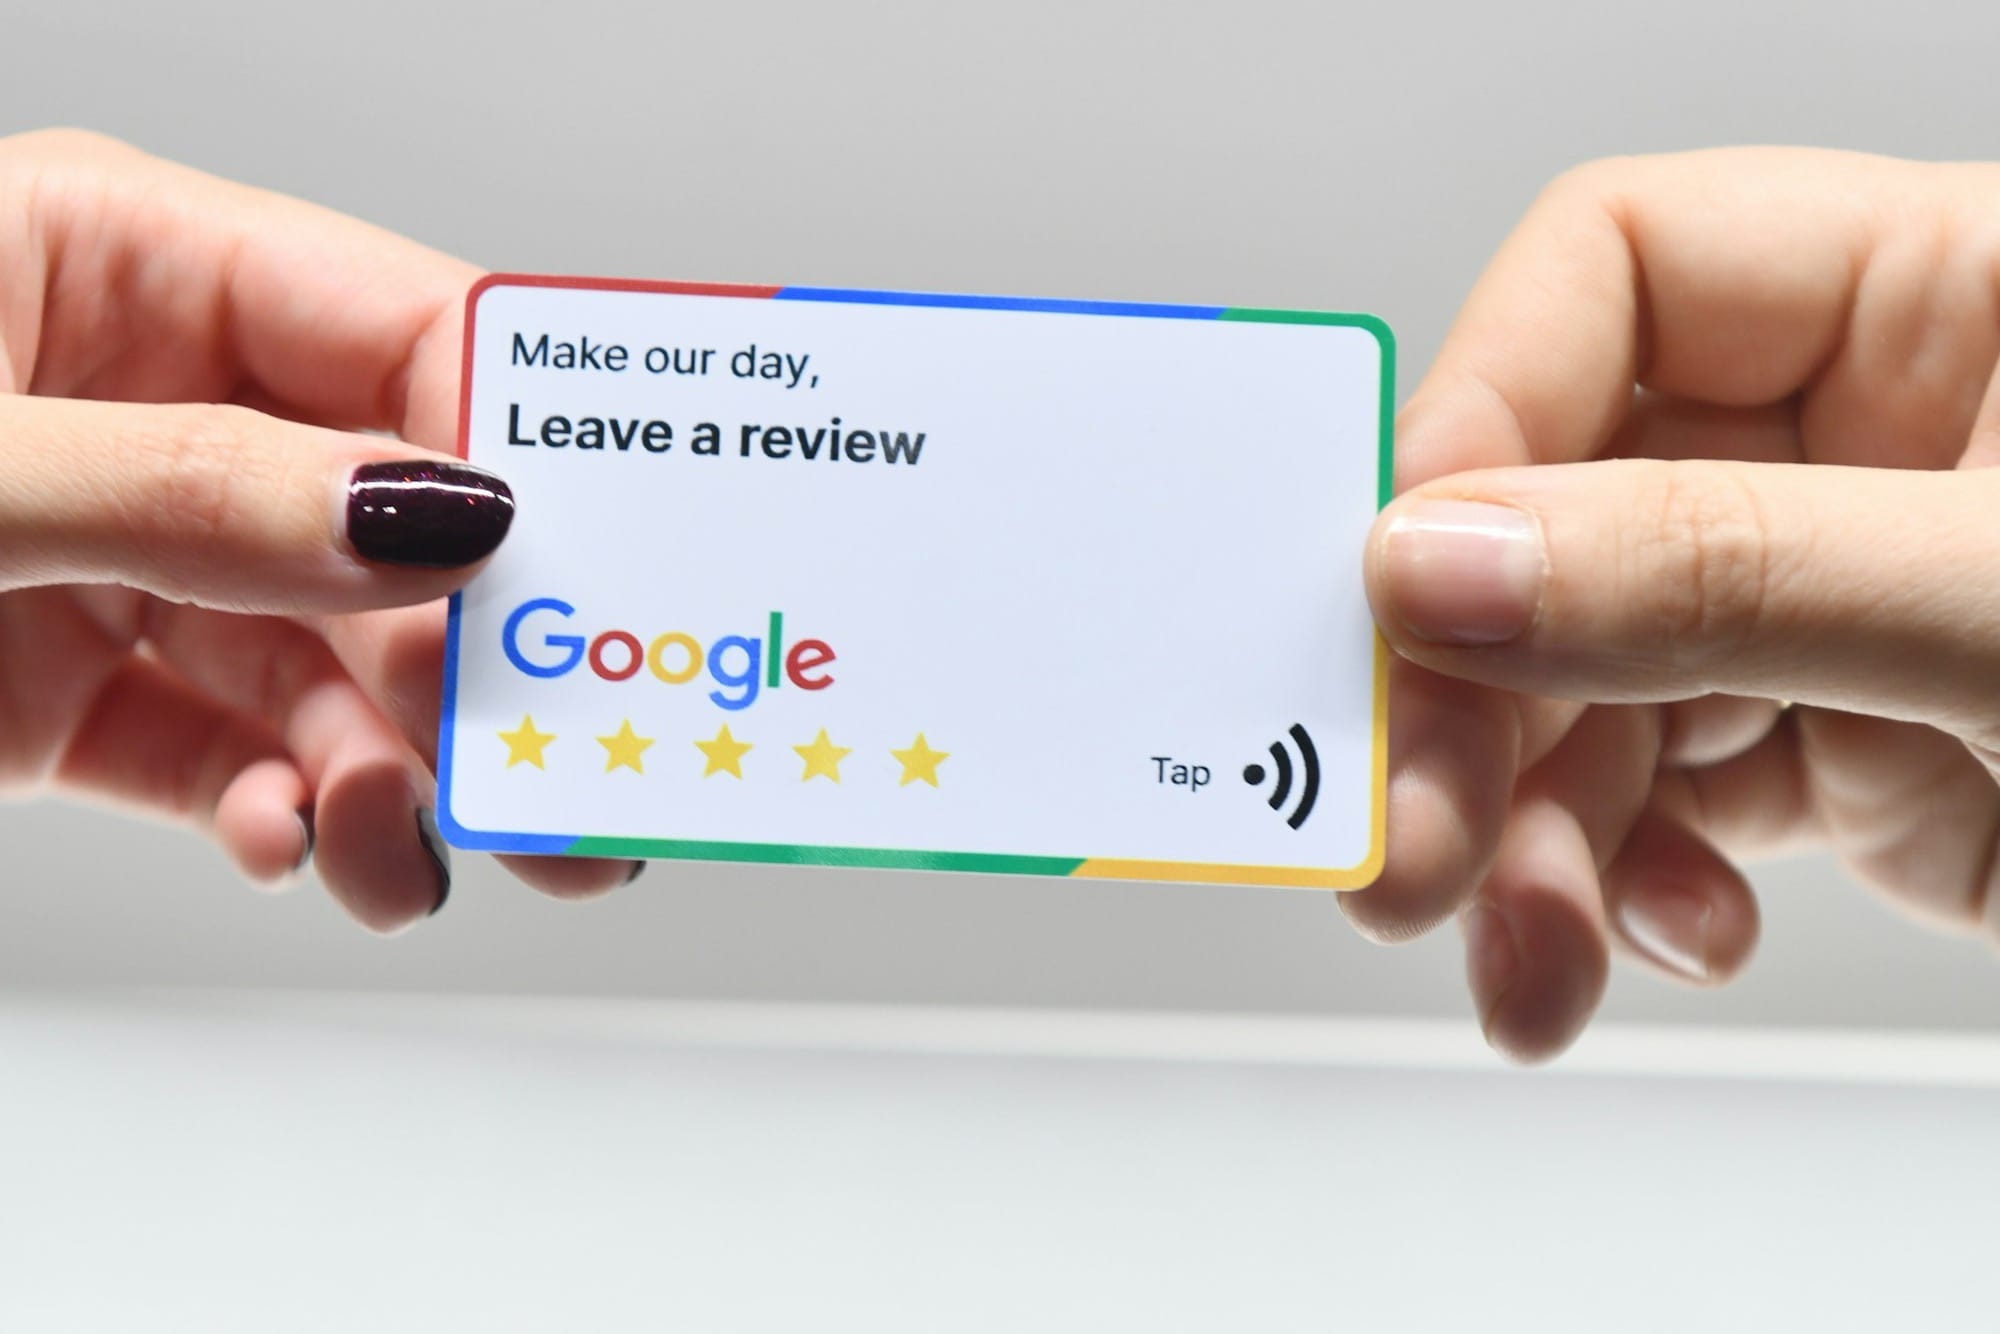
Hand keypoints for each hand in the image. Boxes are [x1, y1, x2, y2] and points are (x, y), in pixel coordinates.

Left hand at [0, 129, 639, 931]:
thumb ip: (195, 489)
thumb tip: (428, 518)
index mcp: (117, 260)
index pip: (402, 331)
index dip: (529, 443)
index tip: (621, 565)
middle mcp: (144, 403)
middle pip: (399, 524)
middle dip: (490, 655)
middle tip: (577, 770)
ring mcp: (121, 554)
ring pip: (336, 665)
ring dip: (394, 768)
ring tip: (406, 840)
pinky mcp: (78, 692)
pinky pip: (235, 755)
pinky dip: (283, 815)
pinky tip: (285, 839)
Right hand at [1357, 148, 1999, 1059]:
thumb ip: (1725, 576)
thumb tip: (1442, 562)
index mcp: (1955, 293)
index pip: (1627, 273)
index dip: (1490, 410)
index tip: (1404, 578)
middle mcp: (1880, 436)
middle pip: (1564, 508)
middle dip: (1475, 690)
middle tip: (1413, 831)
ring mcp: (1848, 599)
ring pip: (1587, 679)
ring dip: (1528, 832)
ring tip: (1521, 955)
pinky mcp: (1851, 748)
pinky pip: (1658, 790)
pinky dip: (1620, 878)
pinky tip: (1655, 930)